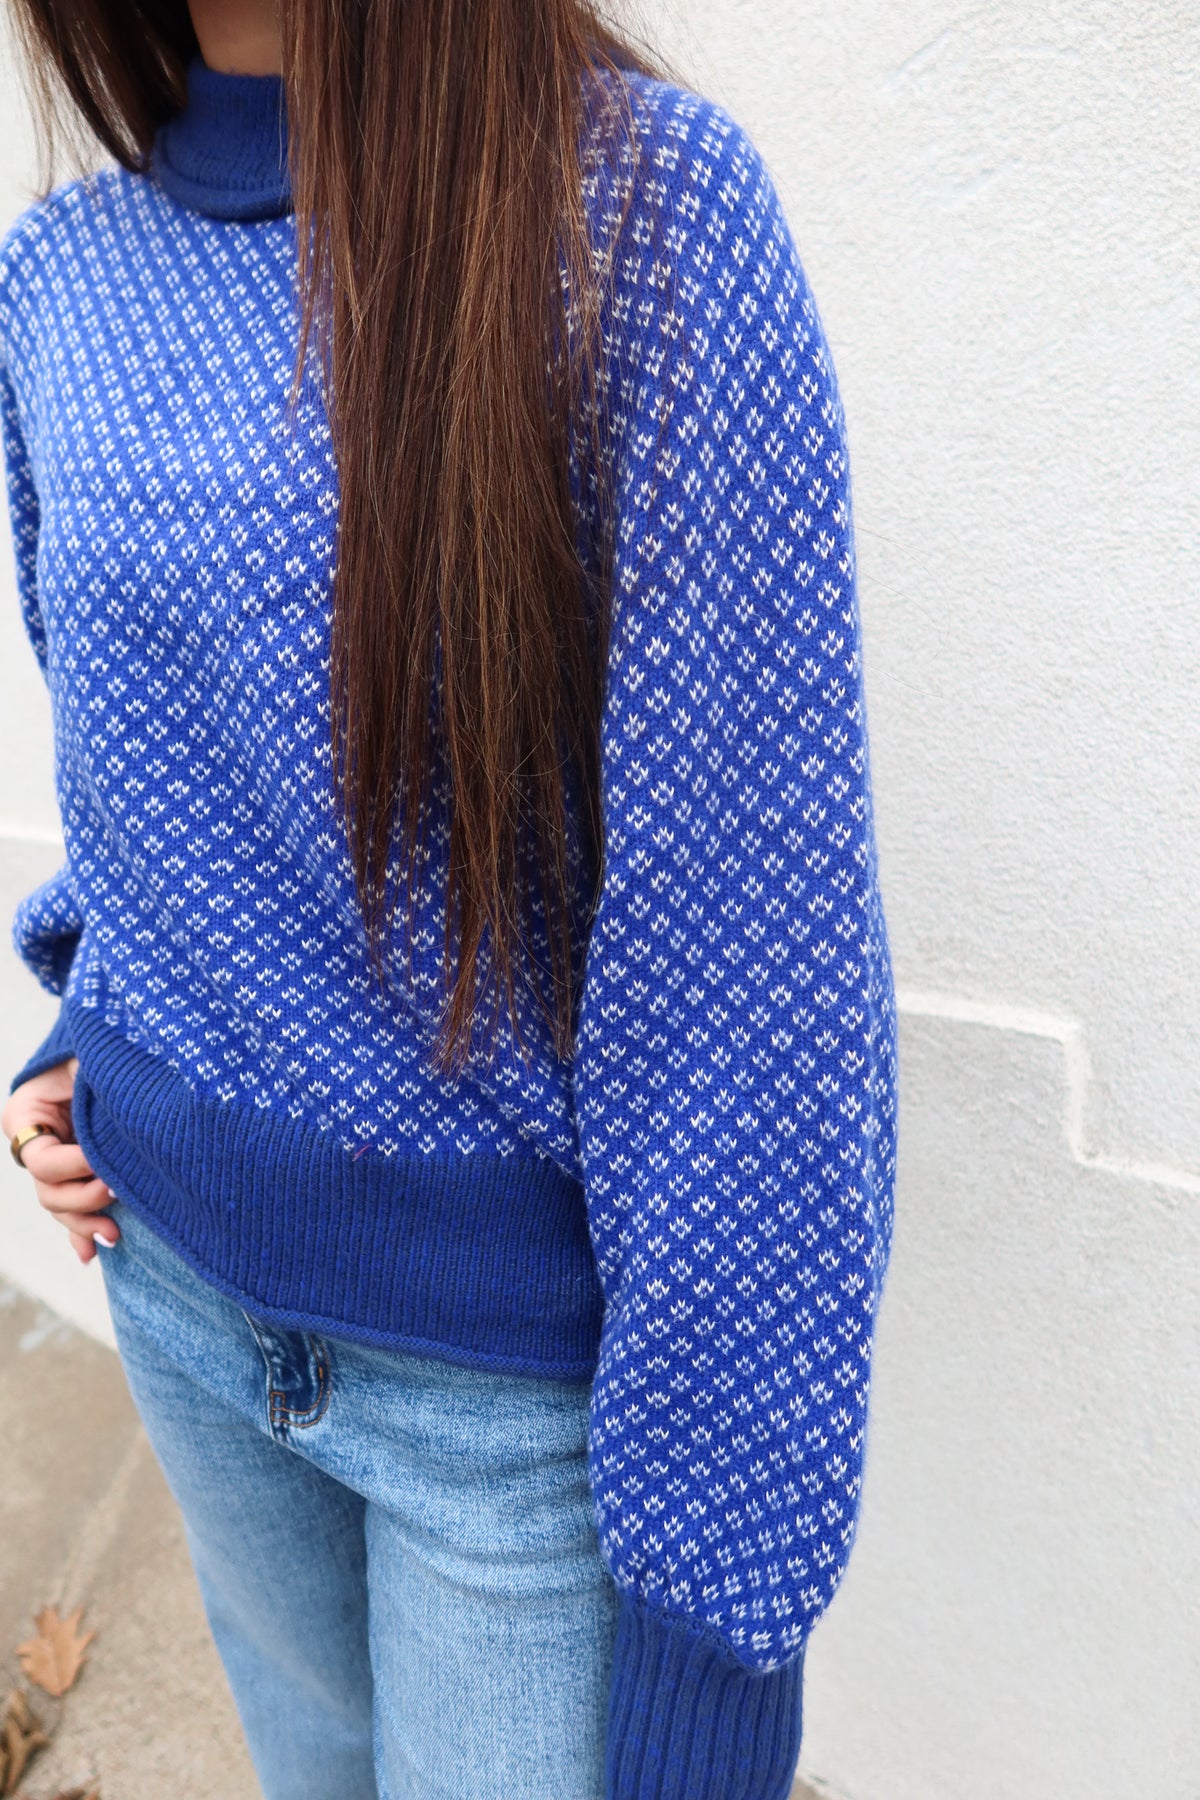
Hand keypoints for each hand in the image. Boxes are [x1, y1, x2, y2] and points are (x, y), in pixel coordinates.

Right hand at [2, 1058, 118, 1264]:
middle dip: (82, 1200)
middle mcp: (36, 1138)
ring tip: (115, 1235)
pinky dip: (80, 1231)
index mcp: (27, 1110)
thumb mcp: (93, 1056)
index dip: (74, 1167)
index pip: (41, 1158)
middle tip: (119, 1191)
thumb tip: (120, 1111)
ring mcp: (56, 1155)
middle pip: (47, 1189)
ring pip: (58, 1204)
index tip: (107, 1163)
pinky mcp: (77, 1169)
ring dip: (84, 1223)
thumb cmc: (107, 1041)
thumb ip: (91, 1081)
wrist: (121, 1037)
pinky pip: (71, 1208)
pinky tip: (90, 1255)